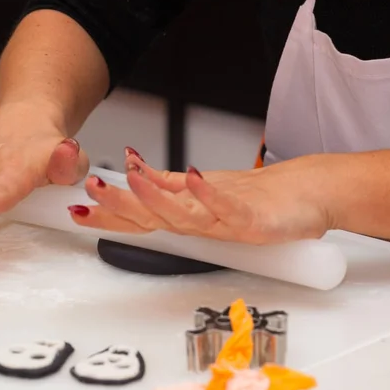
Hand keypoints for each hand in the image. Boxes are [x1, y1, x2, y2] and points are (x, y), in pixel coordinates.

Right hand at [68, 148, 334, 244]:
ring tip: (129, 180)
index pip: (139, 218)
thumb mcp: (201, 185)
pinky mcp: (253, 219)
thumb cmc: (258, 195)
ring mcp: (224, 222)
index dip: (108, 215)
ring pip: (183, 216)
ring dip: (155, 199)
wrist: (313, 197)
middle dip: (120, 207)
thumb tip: (132, 166)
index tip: (77, 208)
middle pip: (153, 218)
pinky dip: (210, 195)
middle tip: (89, 192)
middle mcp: (200, 222)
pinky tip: (192, 175)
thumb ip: (165, 181)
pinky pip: (229, 209)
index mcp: (187, 216)